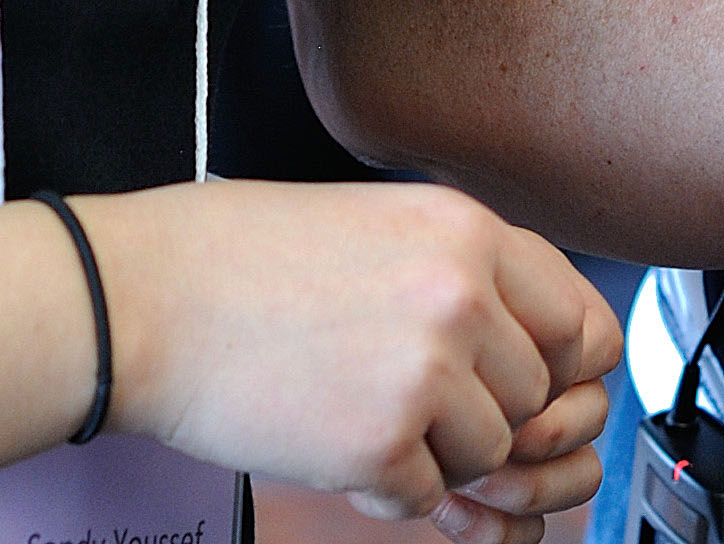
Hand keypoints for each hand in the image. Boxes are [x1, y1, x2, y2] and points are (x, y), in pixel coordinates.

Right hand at [83, 179, 620, 542]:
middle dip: (481, 415)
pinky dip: (382, 489)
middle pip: (537, 399)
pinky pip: (424, 499)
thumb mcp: (379, 223)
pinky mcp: (380, 443)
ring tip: (356, 410)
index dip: (558, 371)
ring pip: (489, 454)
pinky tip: (329, 441)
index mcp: (467, 230)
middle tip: (408, 400)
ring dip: (433, 454)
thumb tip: (534, 346)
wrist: (139, 299)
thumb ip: (465, 271)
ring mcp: (425, 370)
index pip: (585, 325)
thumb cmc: (237, 259)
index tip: (519, 384)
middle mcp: (461, 294)